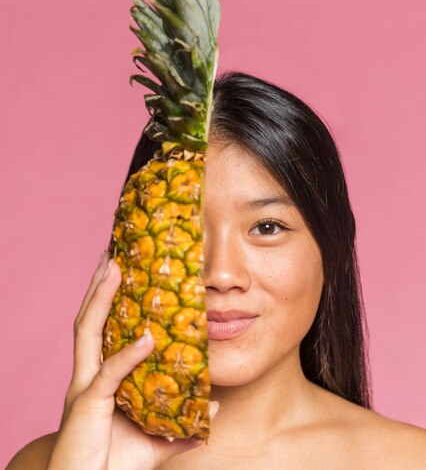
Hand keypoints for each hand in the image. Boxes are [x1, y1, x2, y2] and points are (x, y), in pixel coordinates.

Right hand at [47, 252, 217, 469]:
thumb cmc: (115, 463)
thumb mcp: (155, 439)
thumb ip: (182, 422)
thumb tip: (212, 405)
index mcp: (100, 375)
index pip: (104, 328)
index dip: (108, 299)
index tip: (121, 270)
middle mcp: (88, 374)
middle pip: (90, 318)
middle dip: (99, 285)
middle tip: (112, 254)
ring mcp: (85, 386)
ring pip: (89, 331)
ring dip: (100, 298)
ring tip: (113, 268)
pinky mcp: (87, 406)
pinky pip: (110, 374)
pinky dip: (128, 355)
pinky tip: (147, 339)